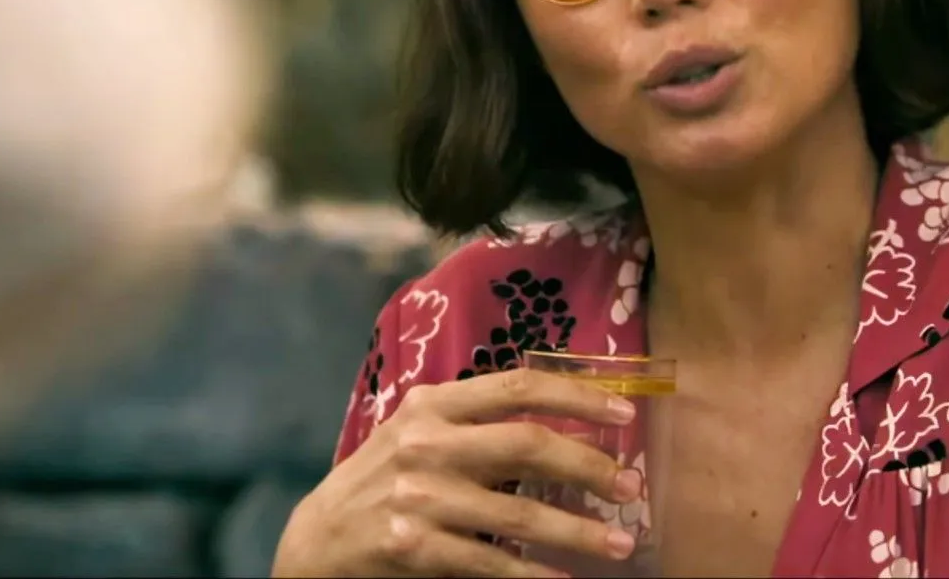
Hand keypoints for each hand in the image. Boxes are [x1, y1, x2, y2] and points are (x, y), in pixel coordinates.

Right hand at [272, 368, 643, 577]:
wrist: (318, 540)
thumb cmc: (386, 480)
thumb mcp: (422, 434)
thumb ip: (481, 424)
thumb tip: (572, 430)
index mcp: (433, 405)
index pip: (518, 387)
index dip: (578, 397)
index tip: (626, 413)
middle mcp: (427, 443)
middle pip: (527, 445)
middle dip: (590, 467)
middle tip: (630, 488)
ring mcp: (419, 496)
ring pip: (519, 512)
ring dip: (578, 531)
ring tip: (619, 543)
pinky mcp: (414, 547)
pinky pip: (491, 562)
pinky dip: (534, 575)